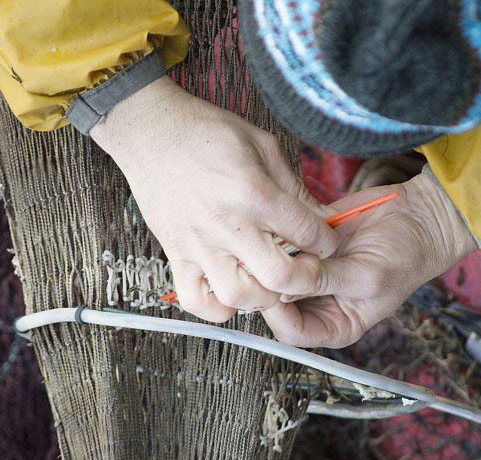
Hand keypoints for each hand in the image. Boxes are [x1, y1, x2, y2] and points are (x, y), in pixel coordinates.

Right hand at [91, 77, 338, 320]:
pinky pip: (195, 301)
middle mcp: (228, 224)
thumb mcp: (264, 146)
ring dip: (263, 296)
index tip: (324, 240)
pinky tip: (233, 290)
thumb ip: (294, 188)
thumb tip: (319, 218)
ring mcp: (199, 244)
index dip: (328, 241)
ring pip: (239, 297)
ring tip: (269, 280)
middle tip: (306, 268)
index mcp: (255, 193)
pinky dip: (217, 308)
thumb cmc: (207, 133)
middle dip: (305, 279)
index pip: (308, 234)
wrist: (152, 131)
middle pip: (279, 277)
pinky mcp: (176, 254)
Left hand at [261, 172, 477, 346]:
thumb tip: (281, 290)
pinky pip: (280, 244)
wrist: (420, 215)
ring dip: (273, 256)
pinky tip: (290, 224)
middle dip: (271, 283)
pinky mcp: (307, 244)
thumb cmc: (406, 255)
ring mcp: (310, 272)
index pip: (290, 332)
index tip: (276, 287)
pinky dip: (281, 234)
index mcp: (334, 324)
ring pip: (273, 273)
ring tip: (285, 238)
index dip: (277, 314)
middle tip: (271, 258)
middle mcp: (318, 302)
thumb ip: (324, 283)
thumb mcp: (367, 276)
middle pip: (276, 304)